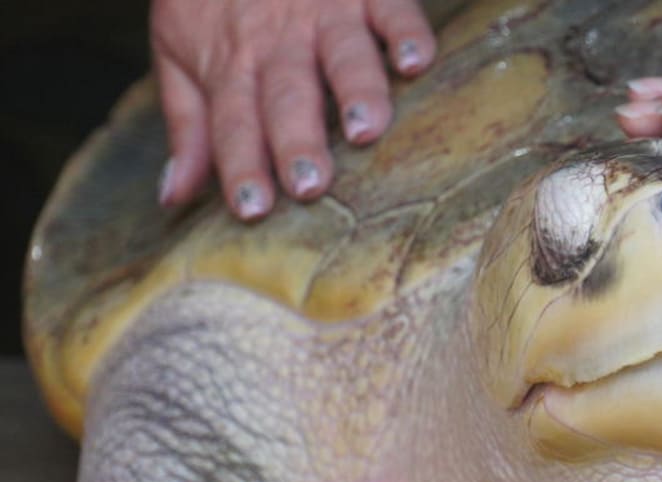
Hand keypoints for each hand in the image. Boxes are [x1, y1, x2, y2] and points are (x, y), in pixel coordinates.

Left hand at [152, 0, 434, 219]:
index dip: (242, 165)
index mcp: (232, 65)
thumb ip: (187, 126)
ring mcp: (326, 13)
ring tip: (365, 130)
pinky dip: (406, 33)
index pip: (233, 123)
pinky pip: (392, 9)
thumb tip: (173, 198)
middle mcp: (279, 42)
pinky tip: (416, 62)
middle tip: (310, 184)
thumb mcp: (178, 51)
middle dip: (297, 140)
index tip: (253, 210)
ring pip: (342, 56)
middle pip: (287, 97)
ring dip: (355, 92)